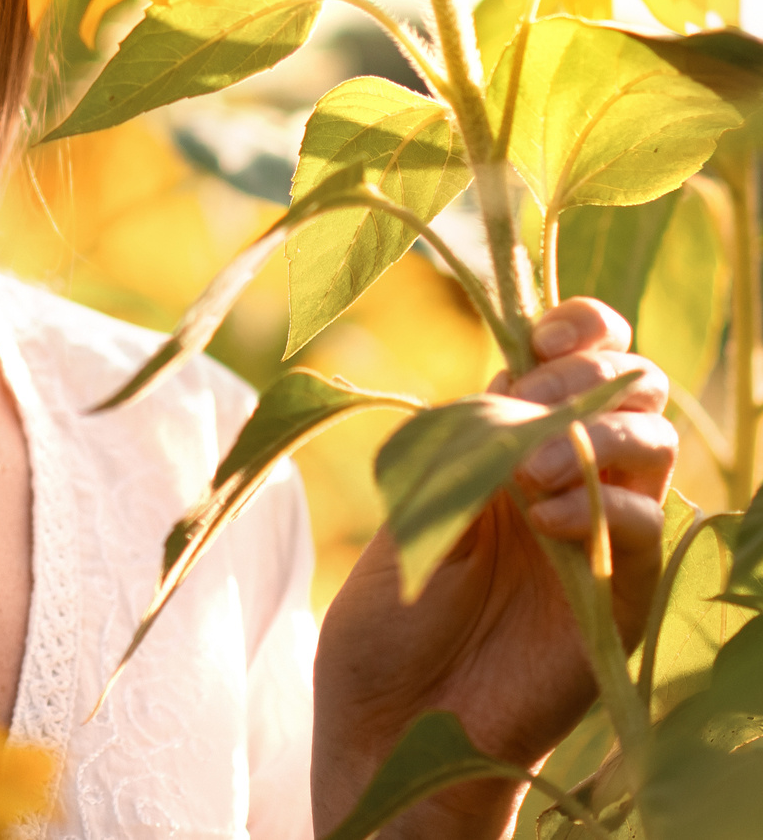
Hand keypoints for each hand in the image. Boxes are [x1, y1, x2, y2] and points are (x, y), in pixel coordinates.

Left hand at [311, 299, 676, 839]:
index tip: (541, 335)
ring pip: (654, 444)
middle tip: (521, 405)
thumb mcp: (414, 506)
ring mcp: (605, 532)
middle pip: (633, 384)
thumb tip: (509, 380)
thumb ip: (464, 442)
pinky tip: (547, 520)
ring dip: (593, 436)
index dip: (579, 327)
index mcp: (514, 437)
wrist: (393, 720)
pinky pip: (648, 526)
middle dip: (584, 375)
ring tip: (524, 474)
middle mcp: (573, 474)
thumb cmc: (392, 615)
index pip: (580, 355)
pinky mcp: (625, 594)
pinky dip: (603, 507)